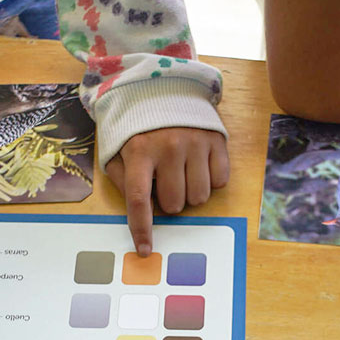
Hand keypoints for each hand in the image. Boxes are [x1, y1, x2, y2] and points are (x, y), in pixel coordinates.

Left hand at [105, 128, 229, 256]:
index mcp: (140, 151)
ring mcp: (195, 143)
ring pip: (199, 197)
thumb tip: (139, 212)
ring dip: (190, 192)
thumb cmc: (140, 129)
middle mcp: (169, 147)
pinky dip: (211, 179)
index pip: (139, 199)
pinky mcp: (216, 140)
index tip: (144, 250)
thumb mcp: (120, 150)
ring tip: (182, 172)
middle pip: (174, 204)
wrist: (166, 90)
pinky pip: (220, 181)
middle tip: (165, 182)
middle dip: (169, 200)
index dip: (142, 229)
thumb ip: (124, 181)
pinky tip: (199, 164)